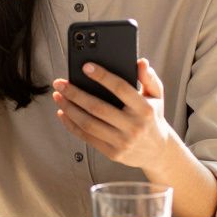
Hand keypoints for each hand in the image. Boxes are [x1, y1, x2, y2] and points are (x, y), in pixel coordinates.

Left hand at [52, 58, 172, 169]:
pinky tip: (62, 113)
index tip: (86, 67)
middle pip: (98, 108)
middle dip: (75, 94)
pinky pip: (87, 137)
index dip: (102, 77)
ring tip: (58, 96)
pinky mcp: (112, 153)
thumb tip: (140, 62)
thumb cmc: (153, 118)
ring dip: (69, 109)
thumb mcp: (157, 97)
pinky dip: (71, 125)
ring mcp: (122, 142)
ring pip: (88, 124)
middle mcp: (133, 127)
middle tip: (60, 83)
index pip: (121, 89)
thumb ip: (149, 78)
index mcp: (145, 110)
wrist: (158, 152)